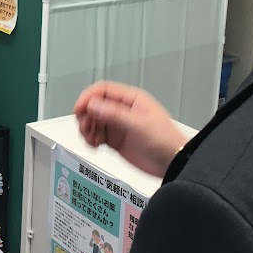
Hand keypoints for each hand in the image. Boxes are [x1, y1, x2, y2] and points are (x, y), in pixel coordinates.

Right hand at [74, 81, 193, 176]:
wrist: (173, 163)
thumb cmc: (166, 140)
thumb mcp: (139, 125)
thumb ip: (115, 114)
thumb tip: (93, 105)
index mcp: (131, 99)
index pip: (102, 90)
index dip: (88, 97)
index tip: (80, 109)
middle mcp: (123, 110)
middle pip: (94, 105)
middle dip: (86, 115)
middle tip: (85, 127)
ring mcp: (118, 125)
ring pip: (93, 120)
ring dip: (87, 128)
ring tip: (91, 139)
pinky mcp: (115, 140)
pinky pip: (96, 135)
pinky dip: (91, 139)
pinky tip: (95, 144)